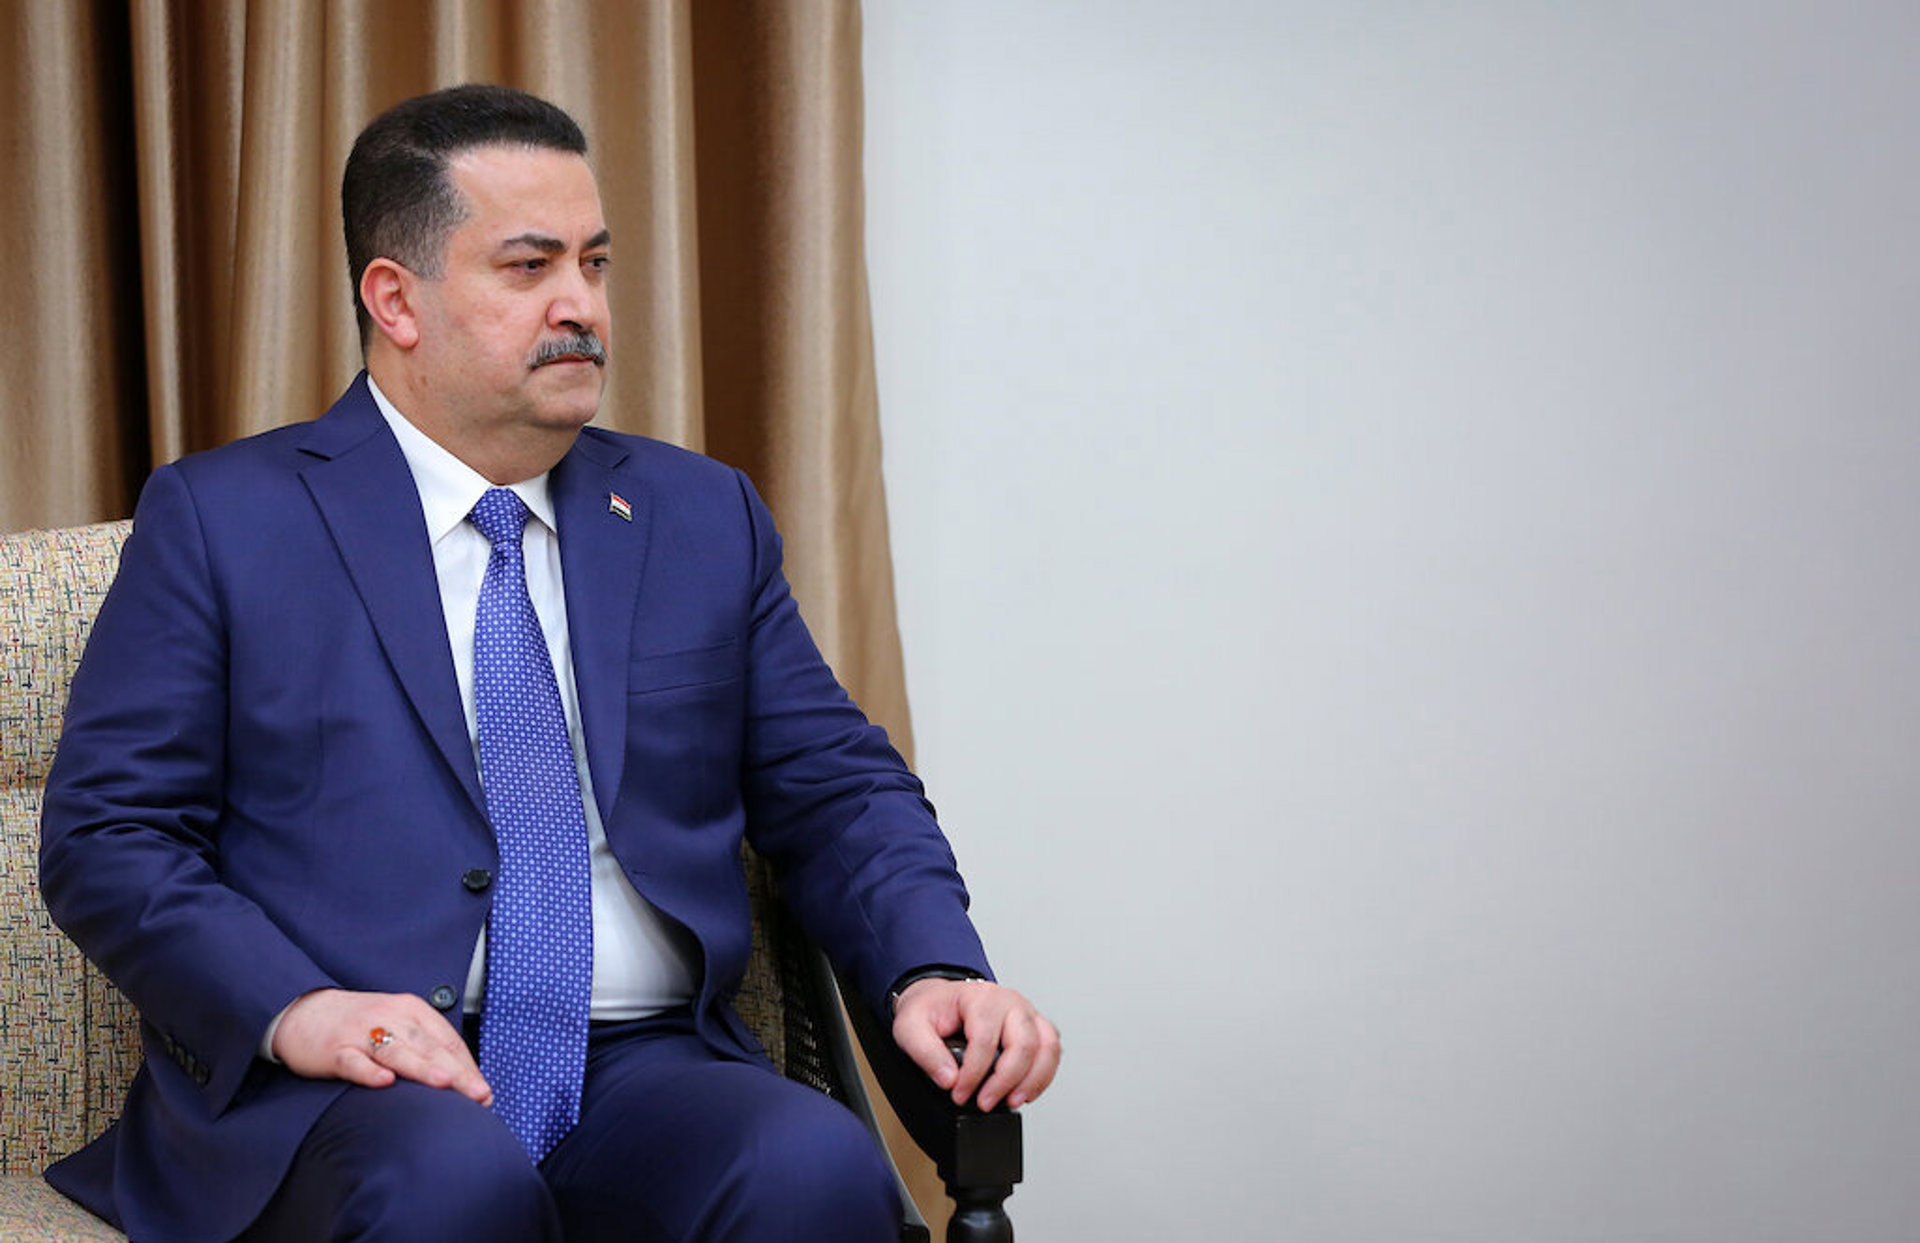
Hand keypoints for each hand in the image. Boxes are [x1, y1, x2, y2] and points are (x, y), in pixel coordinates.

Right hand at [271, 988, 491, 1105]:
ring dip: (422, 1067)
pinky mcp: (334, 1050)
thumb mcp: (398, 1026)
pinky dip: (369, 1071)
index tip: (484, 1093)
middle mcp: (390, 1018)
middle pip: (429, 1046)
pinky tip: (384, 1082)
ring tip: (445, 1083)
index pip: (447, 1040)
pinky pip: (354, 1061)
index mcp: (411, 1010)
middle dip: (457, 1072)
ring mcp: (361, 1033)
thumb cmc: (360, 1024)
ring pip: (397, 1052)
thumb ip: (426, 1049)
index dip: (468, 1067)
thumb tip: (461, 1083)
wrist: (303, 1010)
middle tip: (479, 1095)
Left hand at [891, 979, 1059, 1111]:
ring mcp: (1026, 1013)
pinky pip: (1052, 1051)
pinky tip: (1026, 1092)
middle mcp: (1009, 1001)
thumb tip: (949, 1079)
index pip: (985, 1040)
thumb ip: (925, 1053)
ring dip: (1032, 1080)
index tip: (959, 1094)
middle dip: (1005, 1081)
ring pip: (1046, 1047)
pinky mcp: (1035, 1027)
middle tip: (985, 1102)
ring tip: (1012, 1102)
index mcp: (980, 997)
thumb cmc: (931, 1011)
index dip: (973, 1075)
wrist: (940, 1000)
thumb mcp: (910, 1027)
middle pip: (1023, 1044)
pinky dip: (1043, 1075)